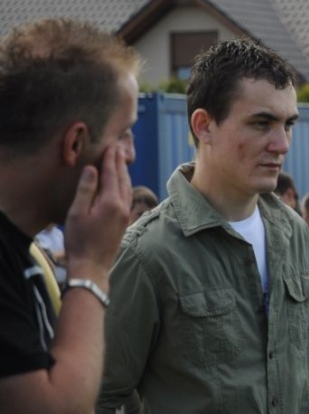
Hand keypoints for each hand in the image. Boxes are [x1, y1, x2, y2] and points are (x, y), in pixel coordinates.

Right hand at [63, 145, 131, 284]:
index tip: (111, 146)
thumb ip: (85, 189)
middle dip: (120, 163)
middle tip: (118, 148)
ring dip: (123, 173)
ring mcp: (125, 215)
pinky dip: (124, 185)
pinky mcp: (124, 222)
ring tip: (120, 161)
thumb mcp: (76, 213)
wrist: (92, 267)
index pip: (112, 174)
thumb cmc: (79, 241)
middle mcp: (123, 206)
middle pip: (123, 179)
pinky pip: (126, 197)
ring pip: (127, 188)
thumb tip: (92, 169)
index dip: (111, 160)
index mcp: (111, 202)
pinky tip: (121, 185)